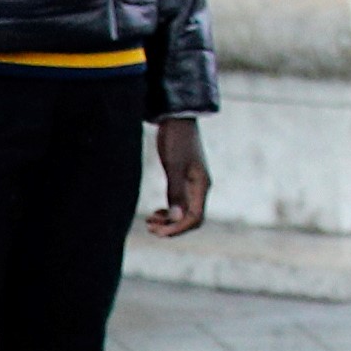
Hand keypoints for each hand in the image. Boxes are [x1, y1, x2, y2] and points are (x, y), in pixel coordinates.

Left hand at [145, 114, 210, 236]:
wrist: (177, 119)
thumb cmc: (175, 140)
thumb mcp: (174, 166)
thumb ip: (176, 192)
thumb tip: (176, 218)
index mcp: (202, 185)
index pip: (195, 218)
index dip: (177, 228)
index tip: (157, 232)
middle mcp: (201, 187)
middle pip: (192, 219)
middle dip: (172, 227)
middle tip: (150, 228)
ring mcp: (194, 183)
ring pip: (185, 212)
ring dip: (169, 221)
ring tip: (149, 222)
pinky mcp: (185, 179)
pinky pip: (181, 203)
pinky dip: (169, 211)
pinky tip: (156, 212)